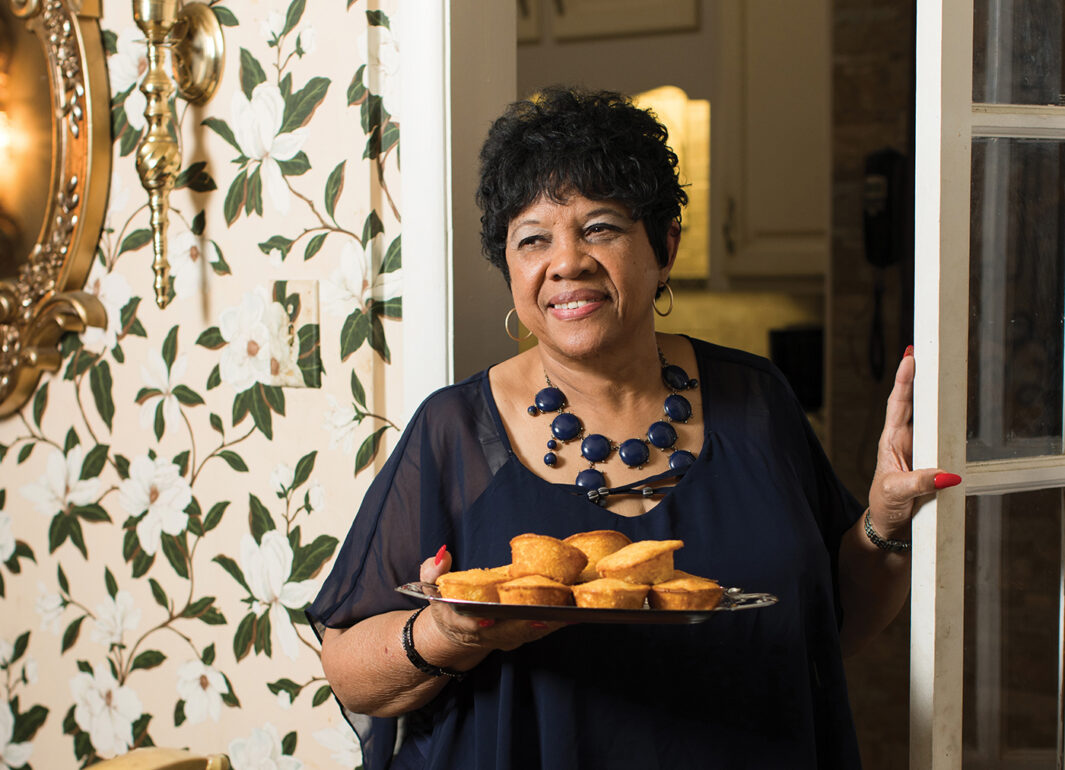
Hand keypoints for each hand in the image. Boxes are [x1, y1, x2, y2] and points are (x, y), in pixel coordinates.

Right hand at [417, 548, 563, 662]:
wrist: (455, 633)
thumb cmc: (447, 604)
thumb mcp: (432, 587)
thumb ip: (433, 571)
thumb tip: (442, 555)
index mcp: (462, 622)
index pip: (471, 625)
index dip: (480, 624)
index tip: (489, 620)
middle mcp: (487, 634)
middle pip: (508, 631)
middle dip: (527, 624)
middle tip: (546, 614)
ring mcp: (506, 637)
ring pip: (529, 632)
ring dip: (550, 623)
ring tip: (569, 611)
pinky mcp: (521, 634)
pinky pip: (540, 630)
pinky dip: (557, 622)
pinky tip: (574, 613)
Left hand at [867, 348, 960, 540]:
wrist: (889, 524)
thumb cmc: (885, 506)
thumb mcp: (898, 493)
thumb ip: (921, 483)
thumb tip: (948, 474)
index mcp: (891, 441)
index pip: (897, 404)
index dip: (903, 380)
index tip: (910, 357)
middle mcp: (903, 439)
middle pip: (912, 401)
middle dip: (917, 375)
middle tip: (925, 349)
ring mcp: (917, 447)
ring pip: (927, 415)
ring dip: (931, 393)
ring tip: (938, 367)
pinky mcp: (930, 458)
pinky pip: (941, 434)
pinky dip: (947, 418)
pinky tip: (954, 404)